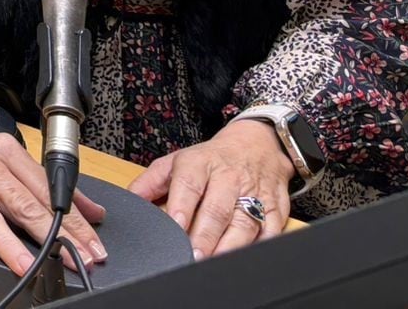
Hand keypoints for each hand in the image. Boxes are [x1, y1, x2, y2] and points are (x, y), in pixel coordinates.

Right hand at [0, 92, 106, 277]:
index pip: (47, 191)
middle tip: (74, 260)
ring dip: (8, 244)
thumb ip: (46, 182)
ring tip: (28, 267)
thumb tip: (92, 211)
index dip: (74, 221)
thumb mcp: (6, 153)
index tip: (94, 247)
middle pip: (23, 203)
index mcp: (7, 152)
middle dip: (53, 235)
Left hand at [129, 118, 293, 258]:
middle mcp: (228, 178)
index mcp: (199, 164)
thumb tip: (131, 202)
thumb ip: (150, 182)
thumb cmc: (210, 160)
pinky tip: (245, 258)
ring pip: (245, 223)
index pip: (189, 185)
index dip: (182, 207)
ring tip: (214, 262)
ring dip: (230, 246)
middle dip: (205, 236)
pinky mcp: (276, 208)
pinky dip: (260, 246)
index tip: (176, 227)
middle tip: (193, 255)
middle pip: (217, 209)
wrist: (257, 145)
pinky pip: (271, 230)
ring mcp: (254, 193)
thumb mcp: (176, 162)